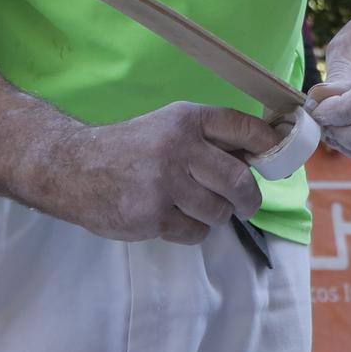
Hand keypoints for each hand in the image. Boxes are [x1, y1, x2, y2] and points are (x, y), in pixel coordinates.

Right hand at [54, 102, 275, 243]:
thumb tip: (260, 157)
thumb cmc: (130, 149)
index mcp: (187, 120)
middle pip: (239, 179)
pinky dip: (193, 230)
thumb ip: (209, 139)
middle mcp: (179, 147)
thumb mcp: (169, 127)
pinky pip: (195, 232)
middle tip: (248, 204)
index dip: (268, 145)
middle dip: (250, 197)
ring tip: (200, 209)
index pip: (245, 128)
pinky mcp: (151, 215)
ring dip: (217, 215)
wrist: (72, 168)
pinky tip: (176, 218)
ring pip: (219, 210)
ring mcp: (164, 183)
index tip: (278, 158)